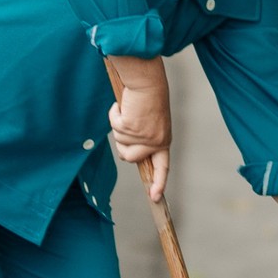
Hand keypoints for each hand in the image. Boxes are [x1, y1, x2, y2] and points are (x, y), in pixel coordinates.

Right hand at [108, 78, 170, 201]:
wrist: (148, 81)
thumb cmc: (149, 98)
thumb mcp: (151, 123)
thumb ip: (144, 140)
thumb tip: (128, 155)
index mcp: (163, 140)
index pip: (162, 167)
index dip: (158, 182)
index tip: (155, 196)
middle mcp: (155, 141)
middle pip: (129, 157)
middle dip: (122, 143)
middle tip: (127, 123)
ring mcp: (143, 136)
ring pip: (119, 143)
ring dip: (118, 127)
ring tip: (129, 111)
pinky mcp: (130, 127)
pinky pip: (114, 126)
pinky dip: (114, 114)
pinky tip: (123, 105)